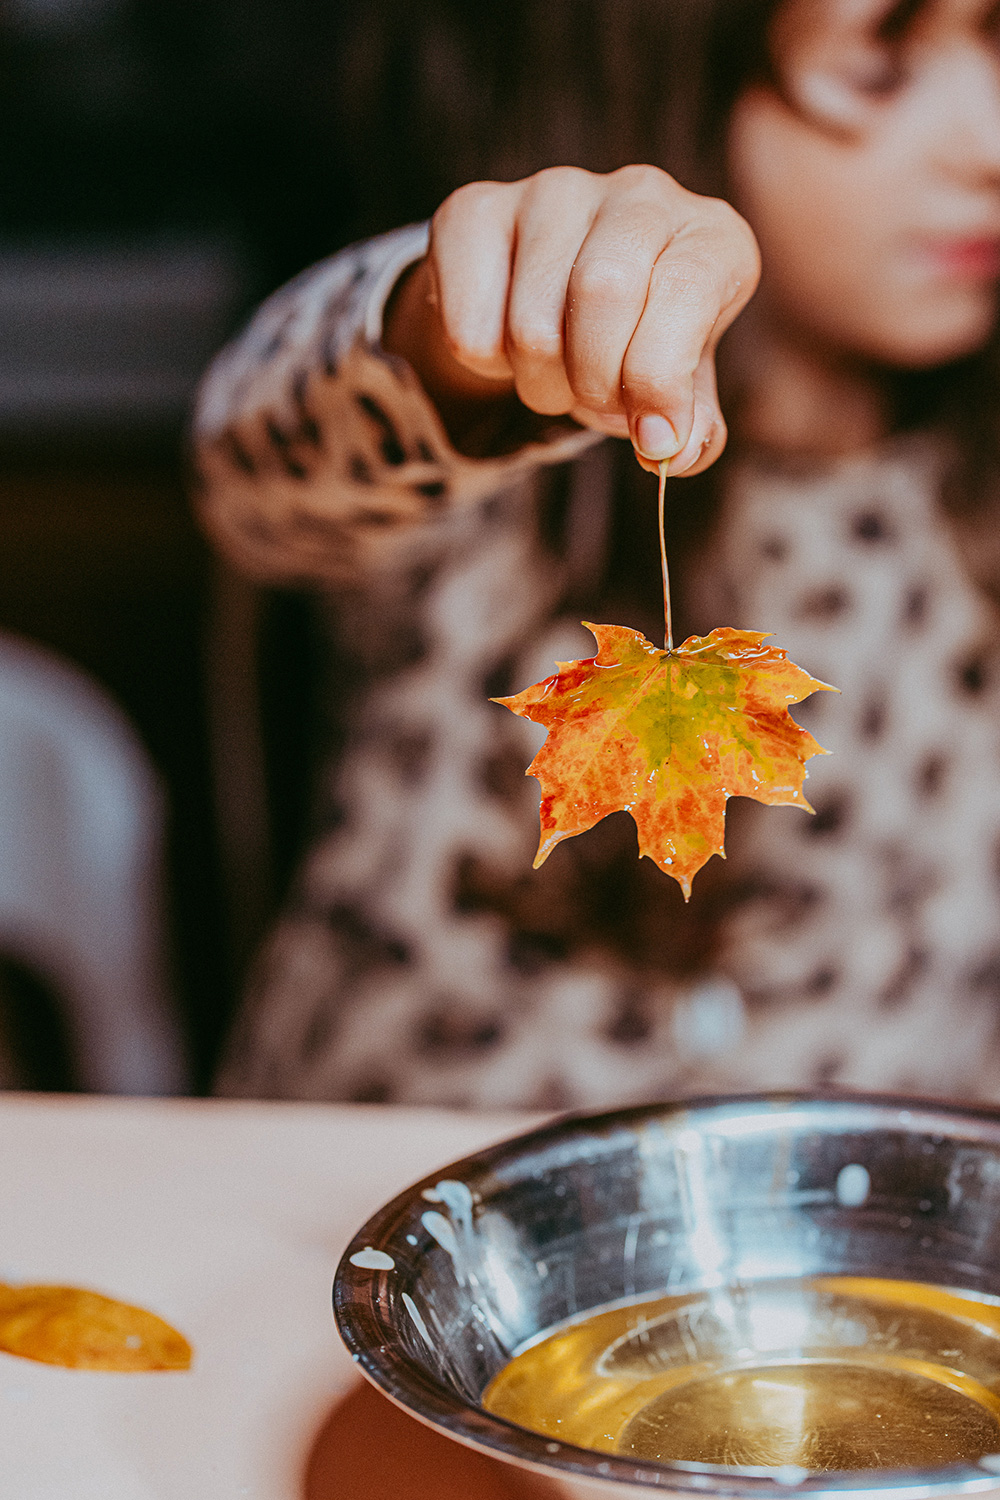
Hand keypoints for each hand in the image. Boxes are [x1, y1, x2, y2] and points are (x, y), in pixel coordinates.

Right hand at [384, 165, 759, 474]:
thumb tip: (673, 450)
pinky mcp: (476, 209)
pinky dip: (486, 365)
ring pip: (532, 325)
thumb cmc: (636, 346)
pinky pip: (469, 326)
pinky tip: (508, 338)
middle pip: (603, 293)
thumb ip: (691, 428)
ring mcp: (554, 191)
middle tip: (593, 401)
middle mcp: (640, 193)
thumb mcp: (680, 390)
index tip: (652, 439)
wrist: (560, 303)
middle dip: (594, 382)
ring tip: (556, 371)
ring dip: (540, 384)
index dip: (660, 381)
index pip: (686, 291)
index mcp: (711, 237)